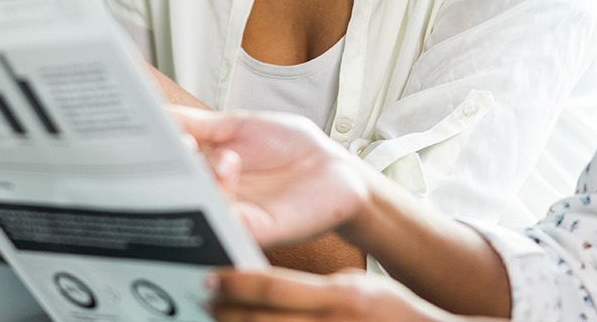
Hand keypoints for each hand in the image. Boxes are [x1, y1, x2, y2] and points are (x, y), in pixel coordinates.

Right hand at [171, 106, 372, 246]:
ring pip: (199, 207)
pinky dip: (221, 198)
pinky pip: (228, 223)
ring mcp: (234, 215)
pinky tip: (224, 170)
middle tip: (171, 144)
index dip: (154, 155)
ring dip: (199, 178)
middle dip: (167, 170)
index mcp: (207, 173)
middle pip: (178, 192)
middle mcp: (215, 198)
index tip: (142, 134)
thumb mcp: (239, 126)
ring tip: (208, 152)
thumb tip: (157, 113)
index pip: (170, 170)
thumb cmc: (292, 149)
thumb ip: (199, 124)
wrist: (335, 169)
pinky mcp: (258, 229)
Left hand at [208, 268, 461, 321]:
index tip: (211, 278)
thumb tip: (265, 283)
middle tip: (205, 302)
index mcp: (340, 297)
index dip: (236, 284)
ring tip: (216, 320)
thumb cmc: (391, 314)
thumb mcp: (358, 286)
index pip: (274, 288)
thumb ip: (316, 288)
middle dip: (225, 313)